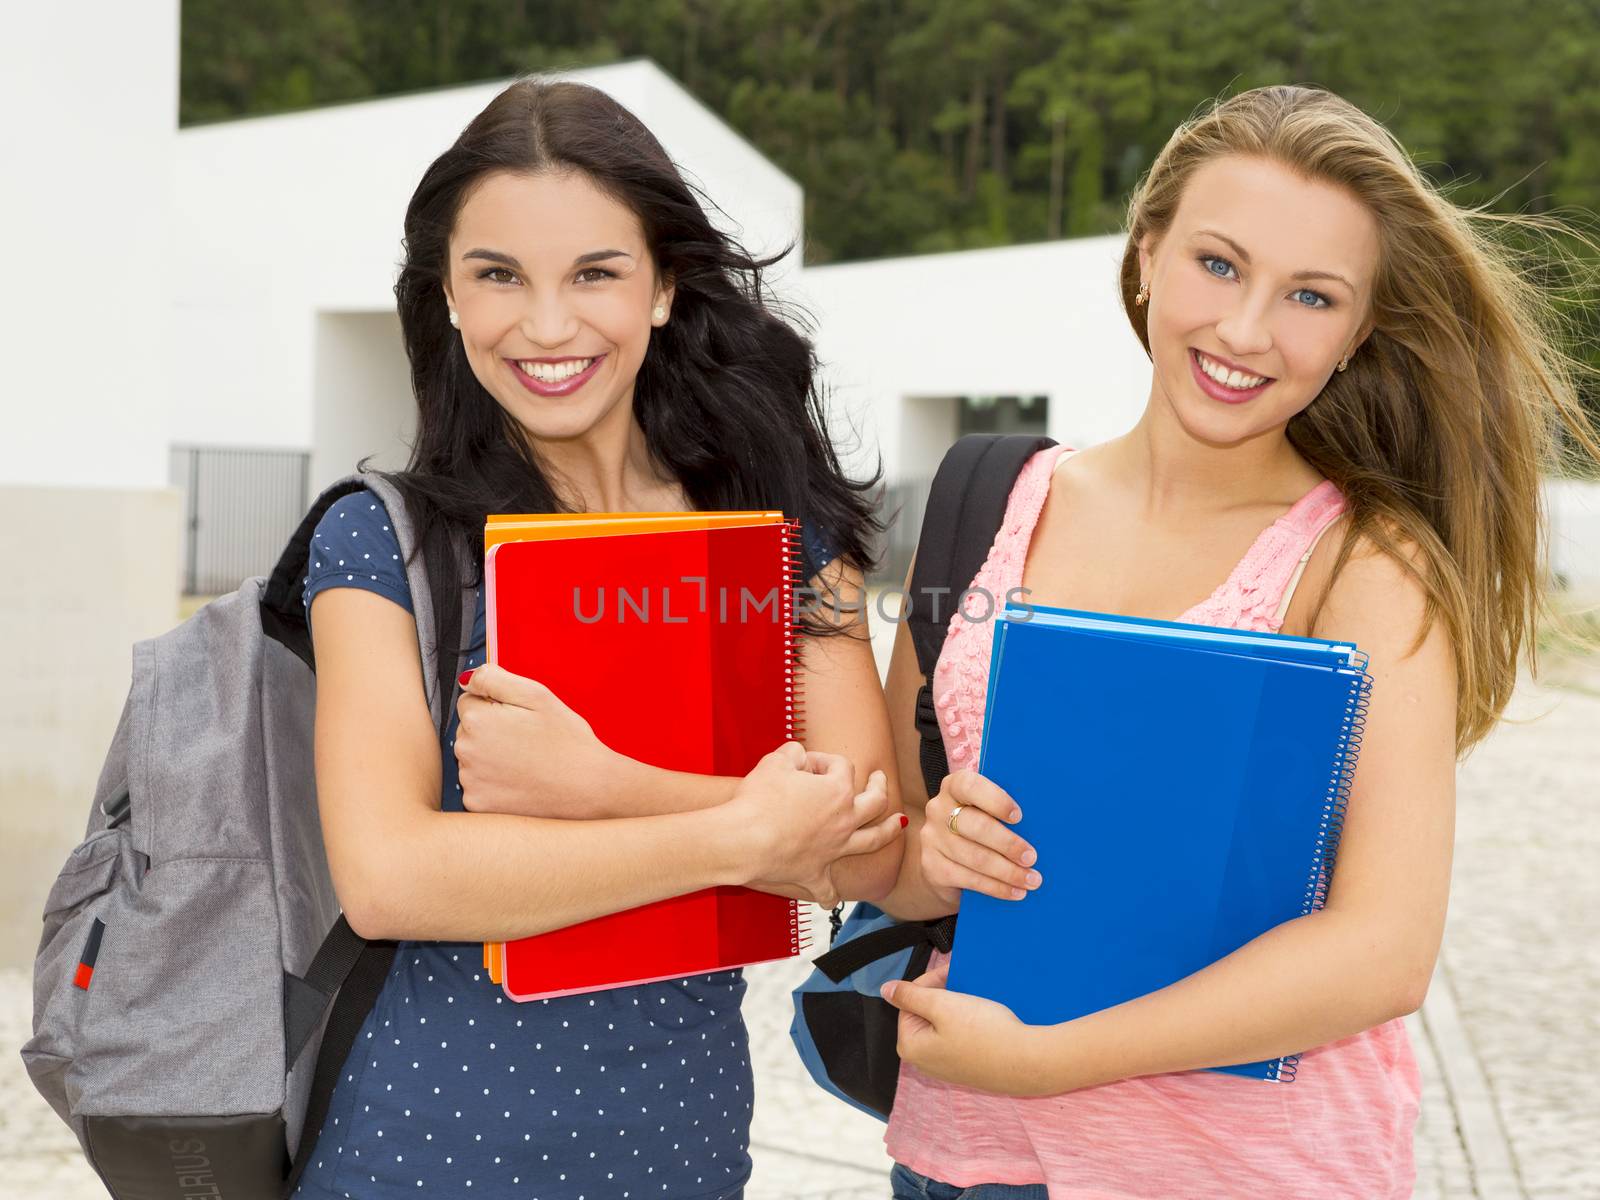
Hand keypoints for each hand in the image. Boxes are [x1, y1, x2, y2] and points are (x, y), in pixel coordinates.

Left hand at [455, 664, 625, 817]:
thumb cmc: (567, 741)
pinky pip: (477, 786)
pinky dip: (492, 784)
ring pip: (472, 758)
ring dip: (490, 757)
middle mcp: (466, 751)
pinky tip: (519, 781)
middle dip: (491, 731)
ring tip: (525, 762)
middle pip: (468, 731)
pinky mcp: (477, 804)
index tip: (518, 719)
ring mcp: (470, 780)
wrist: (588, 788)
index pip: (469, 702)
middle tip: (526, 740)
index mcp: (478, 720)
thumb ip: (494, 678)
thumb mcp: (537, 695)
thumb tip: (467, 679)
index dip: (496, 706)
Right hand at [728, 743, 902, 907]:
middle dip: (880, 787)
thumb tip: (798, 754)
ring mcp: (834, 849)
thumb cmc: (758, 800)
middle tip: (880, 779)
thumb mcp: (774, 762)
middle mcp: (844, 820)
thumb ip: (791, 753)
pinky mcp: (815, 874)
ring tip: (898, 824)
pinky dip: (830, 895)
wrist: (744, 840)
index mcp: (837, 790)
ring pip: (872, 841)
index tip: (804, 763)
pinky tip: (832, 899)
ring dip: (888, 831)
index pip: (841, 766)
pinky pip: (828, 889)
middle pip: (875, 801)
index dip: (824, 760)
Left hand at [881, 965, 1051, 1093]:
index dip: (930, 982)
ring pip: (943, 1024)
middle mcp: (924, 1062)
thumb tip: (886, 990)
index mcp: (910, 1047)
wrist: (1027, 1061)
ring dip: (956, 1006)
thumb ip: (910, 995)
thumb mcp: (942, 1005)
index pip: (909, 1001)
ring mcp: (946, 1068)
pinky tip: (982, 1016)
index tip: (951, 971)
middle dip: (943, 994)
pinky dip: (967, 1022)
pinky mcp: (966, 1068)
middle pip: (925, 1014)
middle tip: (964, 981)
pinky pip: (958, 1038)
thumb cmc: (984, 1033)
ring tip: (975, 996)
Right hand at [919, 769, 1039, 912]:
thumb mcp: (987, 814)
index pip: (970, 786)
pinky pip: (968, 878)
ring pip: (974, 857)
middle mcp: (938, 809)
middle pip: (975, 826)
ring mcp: (932, 839)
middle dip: (1008, 844)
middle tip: (1031, 858)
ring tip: (1031, 880)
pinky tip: (1014, 892)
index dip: (995, 800)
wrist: (945, 864)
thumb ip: (1004, 814)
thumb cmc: (979, 831)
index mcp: (954, 787)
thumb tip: (1043, 825)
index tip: (1019, 817)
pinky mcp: (932, 866)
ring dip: (1007, 871)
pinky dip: (995, 887)